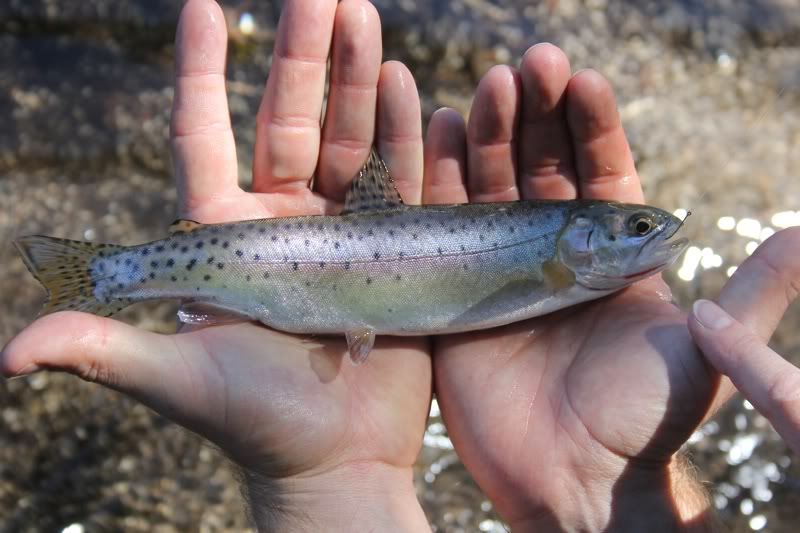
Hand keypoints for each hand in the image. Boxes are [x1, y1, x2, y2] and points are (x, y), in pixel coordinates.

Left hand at [1, 1, 430, 529]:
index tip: (204, 4)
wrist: (334, 462)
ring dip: (360, 79)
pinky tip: (411, 88)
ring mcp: (345, 234)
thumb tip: (9, 354)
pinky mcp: (396, 252)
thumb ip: (107, 349)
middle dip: (305, 56)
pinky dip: (411, 136)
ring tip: (365, 15)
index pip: (208, 138)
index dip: (203, 74)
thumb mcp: (179, 378)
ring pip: (353, 139)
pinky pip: (406, 181)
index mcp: (228, 236)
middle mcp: (286, 225)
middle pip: (292, 124)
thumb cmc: (255, 424)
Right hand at [425, 44, 787, 530]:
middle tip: (527, 67)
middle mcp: (555, 249)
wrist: (577, 479)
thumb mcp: (707, 351)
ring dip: (486, 134)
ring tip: (485, 88)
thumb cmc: (646, 418)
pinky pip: (445, 225)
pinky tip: (436, 135)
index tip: (583, 80)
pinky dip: (439, 180)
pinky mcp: (458, 291)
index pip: (600, 168)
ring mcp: (502, 266)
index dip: (591, 123)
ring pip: (490, 185)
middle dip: (535, 112)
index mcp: (611, 251)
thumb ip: (750, 296)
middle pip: (540, 164)